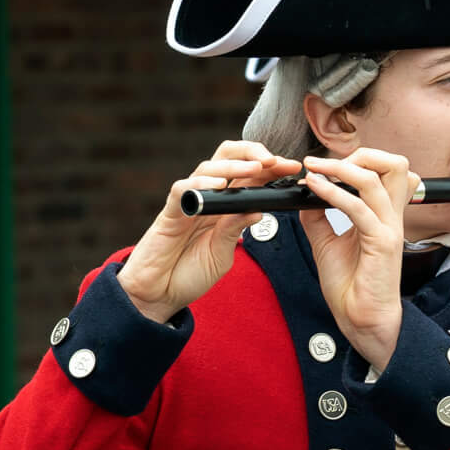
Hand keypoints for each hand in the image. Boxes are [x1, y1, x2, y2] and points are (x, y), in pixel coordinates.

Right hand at [119, 141, 301, 322]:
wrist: (157, 296)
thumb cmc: (187, 275)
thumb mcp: (222, 254)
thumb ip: (235, 230)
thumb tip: (259, 209)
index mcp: (223, 206)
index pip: (248, 175)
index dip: (270, 168)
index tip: (291, 169)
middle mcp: (206, 198)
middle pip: (228, 158)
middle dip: (254, 153)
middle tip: (275, 161)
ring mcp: (187, 203)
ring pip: (208, 168)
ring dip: (234, 165)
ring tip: (256, 168)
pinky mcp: (169, 214)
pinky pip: (182, 190)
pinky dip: (200, 185)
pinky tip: (218, 187)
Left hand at [300, 150, 412, 369]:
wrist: (360, 319)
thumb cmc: (350, 286)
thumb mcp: (327, 243)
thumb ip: (318, 217)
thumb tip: (304, 195)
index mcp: (383, 215)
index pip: (385, 171)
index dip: (357, 160)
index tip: (322, 164)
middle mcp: (390, 217)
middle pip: (396, 165)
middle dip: (362, 154)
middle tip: (327, 161)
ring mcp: (389, 228)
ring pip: (377, 179)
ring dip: (340, 168)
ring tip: (314, 169)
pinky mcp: (382, 243)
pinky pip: (358, 208)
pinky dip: (333, 193)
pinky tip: (314, 189)